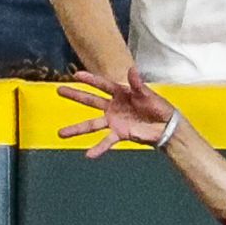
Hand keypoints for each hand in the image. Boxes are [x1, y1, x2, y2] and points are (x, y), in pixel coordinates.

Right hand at [57, 66, 174, 158]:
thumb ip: (138, 84)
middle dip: (75, 95)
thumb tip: (132, 70)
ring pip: (91, 124)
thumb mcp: (148, 95)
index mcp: (121, 93)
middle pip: (91, 100)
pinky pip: (106, 141)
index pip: (102, 85)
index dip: (90, 79)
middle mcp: (113, 106)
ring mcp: (114, 121)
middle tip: (59, 90)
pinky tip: (89, 155)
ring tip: (61, 134)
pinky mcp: (119, 134)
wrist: (166, 127)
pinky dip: (98, 148)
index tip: (76, 75)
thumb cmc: (158, 107)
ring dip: (76, 129)